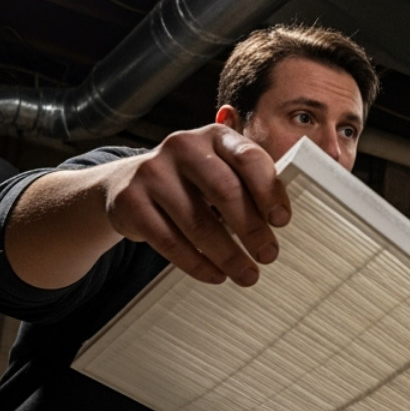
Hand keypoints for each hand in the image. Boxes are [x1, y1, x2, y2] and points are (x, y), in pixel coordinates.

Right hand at [104, 124, 291, 285]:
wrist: (125, 183)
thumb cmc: (189, 181)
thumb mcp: (219, 169)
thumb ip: (249, 183)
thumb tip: (284, 219)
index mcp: (214, 135)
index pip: (249, 158)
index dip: (269, 191)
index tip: (282, 221)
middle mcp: (183, 146)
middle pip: (225, 191)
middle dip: (252, 229)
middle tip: (268, 255)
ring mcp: (152, 172)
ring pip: (197, 221)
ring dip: (228, 254)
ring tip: (247, 275)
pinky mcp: (131, 202)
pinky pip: (169, 240)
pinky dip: (197, 263)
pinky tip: (215, 275)